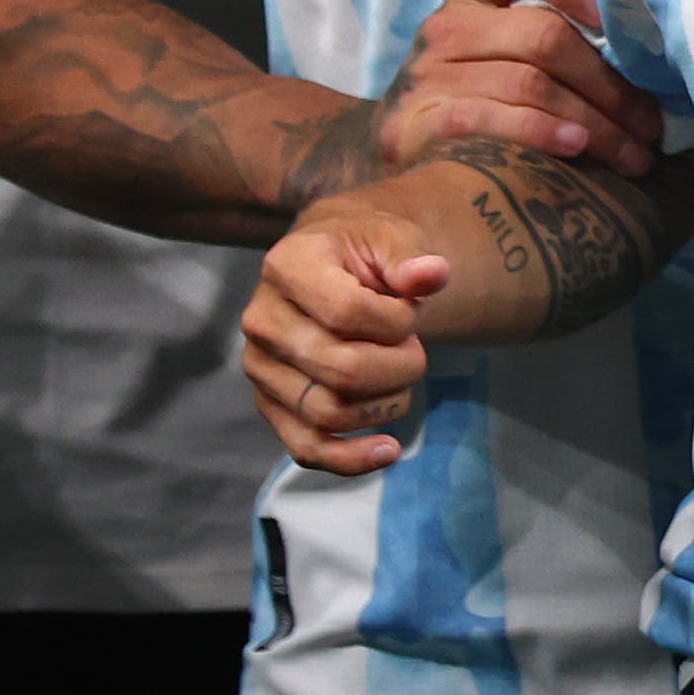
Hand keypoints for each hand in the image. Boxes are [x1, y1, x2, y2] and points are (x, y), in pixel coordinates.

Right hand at [243, 207, 452, 473]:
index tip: (412, 309)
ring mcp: (261, 368)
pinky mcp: (269, 404)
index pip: (346, 312)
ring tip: (402, 374)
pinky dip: (349, 458)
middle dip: (401, 365)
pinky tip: (389, 451)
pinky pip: (305, 447)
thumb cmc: (363, 248)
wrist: (329, 262)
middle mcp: (262, 321)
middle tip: (415, 346)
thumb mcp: (390, 236)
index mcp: (288, 268)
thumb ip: (411, 256)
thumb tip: (432, 276)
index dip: (397, 319)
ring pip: (328, 413)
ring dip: (386, 402)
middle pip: (341, 370)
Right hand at [381, 0, 658, 176]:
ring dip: (594, 122)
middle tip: (652, 124)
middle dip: (611, 83)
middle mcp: (449, 24)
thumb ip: (561, 27)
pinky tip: (576, 148)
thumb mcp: (510, 45)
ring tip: (633, 153)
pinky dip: (541, 132)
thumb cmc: (481, 89)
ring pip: (531, 84)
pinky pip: (490, 119)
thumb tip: (656, 46)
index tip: (614, 13)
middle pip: (545, 35)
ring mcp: (429, 73)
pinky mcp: (416, 122)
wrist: (403, 144)